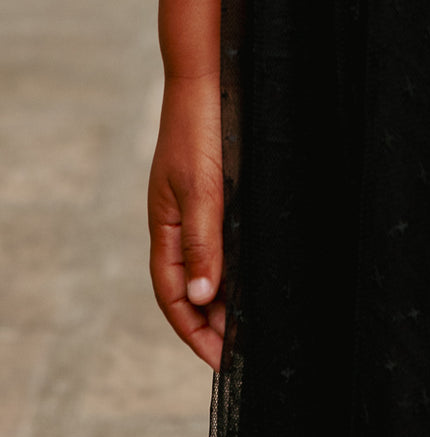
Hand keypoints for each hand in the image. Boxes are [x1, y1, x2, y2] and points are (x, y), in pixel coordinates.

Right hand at [148, 74, 225, 369]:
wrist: (209, 75)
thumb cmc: (200, 128)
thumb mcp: (203, 189)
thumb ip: (203, 241)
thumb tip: (201, 297)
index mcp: (165, 227)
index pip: (174, 295)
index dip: (194, 330)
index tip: (221, 361)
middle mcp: (179, 222)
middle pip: (190, 287)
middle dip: (213, 322)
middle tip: (245, 351)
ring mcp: (197, 207)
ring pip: (209, 265)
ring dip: (226, 297)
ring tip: (254, 325)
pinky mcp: (217, 190)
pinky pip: (223, 240)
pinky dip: (236, 265)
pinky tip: (257, 274)